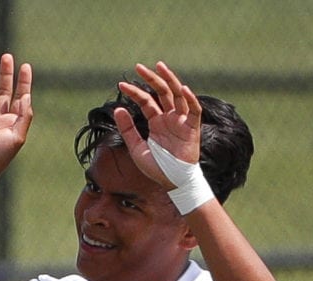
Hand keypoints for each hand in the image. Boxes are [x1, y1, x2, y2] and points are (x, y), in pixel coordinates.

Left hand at [114, 61, 200, 189]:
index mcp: (157, 121)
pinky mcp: (193, 129)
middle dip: (151, 78)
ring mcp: (182, 121)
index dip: (134, 92)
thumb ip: (127, 129)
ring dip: (170, 80)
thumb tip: (118, 108)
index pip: (146, 101)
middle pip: (162, 92)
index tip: (121, 84)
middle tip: (138, 66)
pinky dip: (191, 100)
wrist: (172, 183)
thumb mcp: (136, 148)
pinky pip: (194, 111)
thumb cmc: (156, 167)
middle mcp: (170, 118)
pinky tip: (183, 89)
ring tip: (160, 66)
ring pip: (178, 95)